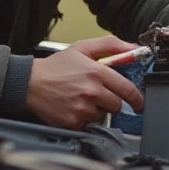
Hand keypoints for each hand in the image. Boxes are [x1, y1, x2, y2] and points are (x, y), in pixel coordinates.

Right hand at [24, 35, 143, 129]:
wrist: (30, 83)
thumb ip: (111, 45)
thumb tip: (134, 49)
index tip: (138, 101)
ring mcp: (83, 108)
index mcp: (97, 72)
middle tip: (101, 95)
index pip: (128, 89)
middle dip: (113, 101)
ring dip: (98, 110)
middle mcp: (91, 91)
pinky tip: (75, 107)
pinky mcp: (74, 122)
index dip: (136, 97)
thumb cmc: (56, 66)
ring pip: (104, 116)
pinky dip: (85, 118)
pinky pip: (89, 124)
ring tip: (83, 99)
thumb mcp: (83, 48)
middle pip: (118, 105)